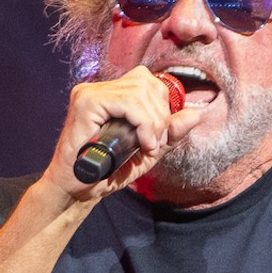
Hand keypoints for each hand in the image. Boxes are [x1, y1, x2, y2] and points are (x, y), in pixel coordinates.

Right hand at [41, 66, 202, 198]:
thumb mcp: (147, 152)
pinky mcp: (86, 102)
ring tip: (147, 146)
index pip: (150, 83)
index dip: (163, 108)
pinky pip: (127, 102)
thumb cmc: (106, 172)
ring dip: (153, 122)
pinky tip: (141, 143)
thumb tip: (194, 115)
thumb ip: (169, 134)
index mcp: (112, 94)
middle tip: (153, 145)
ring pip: (141, 91)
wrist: (76, 190)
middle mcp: (99, 88)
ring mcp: (91, 92)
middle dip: (161, 116)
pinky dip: (143, 123)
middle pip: (148, 83)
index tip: (158, 139)